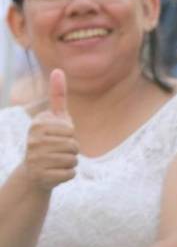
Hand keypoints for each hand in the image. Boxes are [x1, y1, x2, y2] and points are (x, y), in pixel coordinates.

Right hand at [22, 69, 77, 191]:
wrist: (34, 172)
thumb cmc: (50, 140)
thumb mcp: (55, 118)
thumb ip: (58, 95)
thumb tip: (58, 69)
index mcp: (37, 125)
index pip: (70, 130)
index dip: (70, 135)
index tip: (58, 137)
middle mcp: (33, 141)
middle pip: (73, 145)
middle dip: (72, 150)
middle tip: (58, 151)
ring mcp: (35, 160)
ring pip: (73, 159)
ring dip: (71, 162)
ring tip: (57, 161)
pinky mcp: (42, 176)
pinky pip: (71, 174)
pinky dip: (68, 174)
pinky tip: (55, 173)